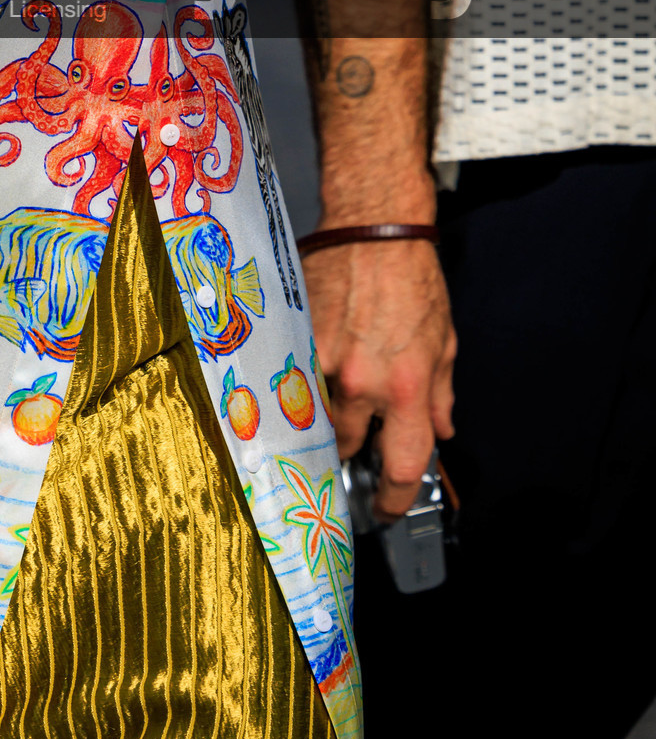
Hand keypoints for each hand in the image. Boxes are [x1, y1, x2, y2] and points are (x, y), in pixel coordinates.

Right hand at [305, 239, 456, 517]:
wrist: (371, 230)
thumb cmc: (410, 278)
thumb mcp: (444, 342)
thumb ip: (439, 394)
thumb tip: (441, 428)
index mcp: (406, 387)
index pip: (403, 465)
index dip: (395, 499)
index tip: (388, 509)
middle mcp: (362, 381)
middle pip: (348, 447)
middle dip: (352, 450)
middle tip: (355, 439)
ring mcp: (323, 361)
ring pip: (314, 415)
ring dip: (322, 416)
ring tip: (328, 398)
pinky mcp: (295, 340)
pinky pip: (294, 379)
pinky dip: (301, 381)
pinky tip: (307, 368)